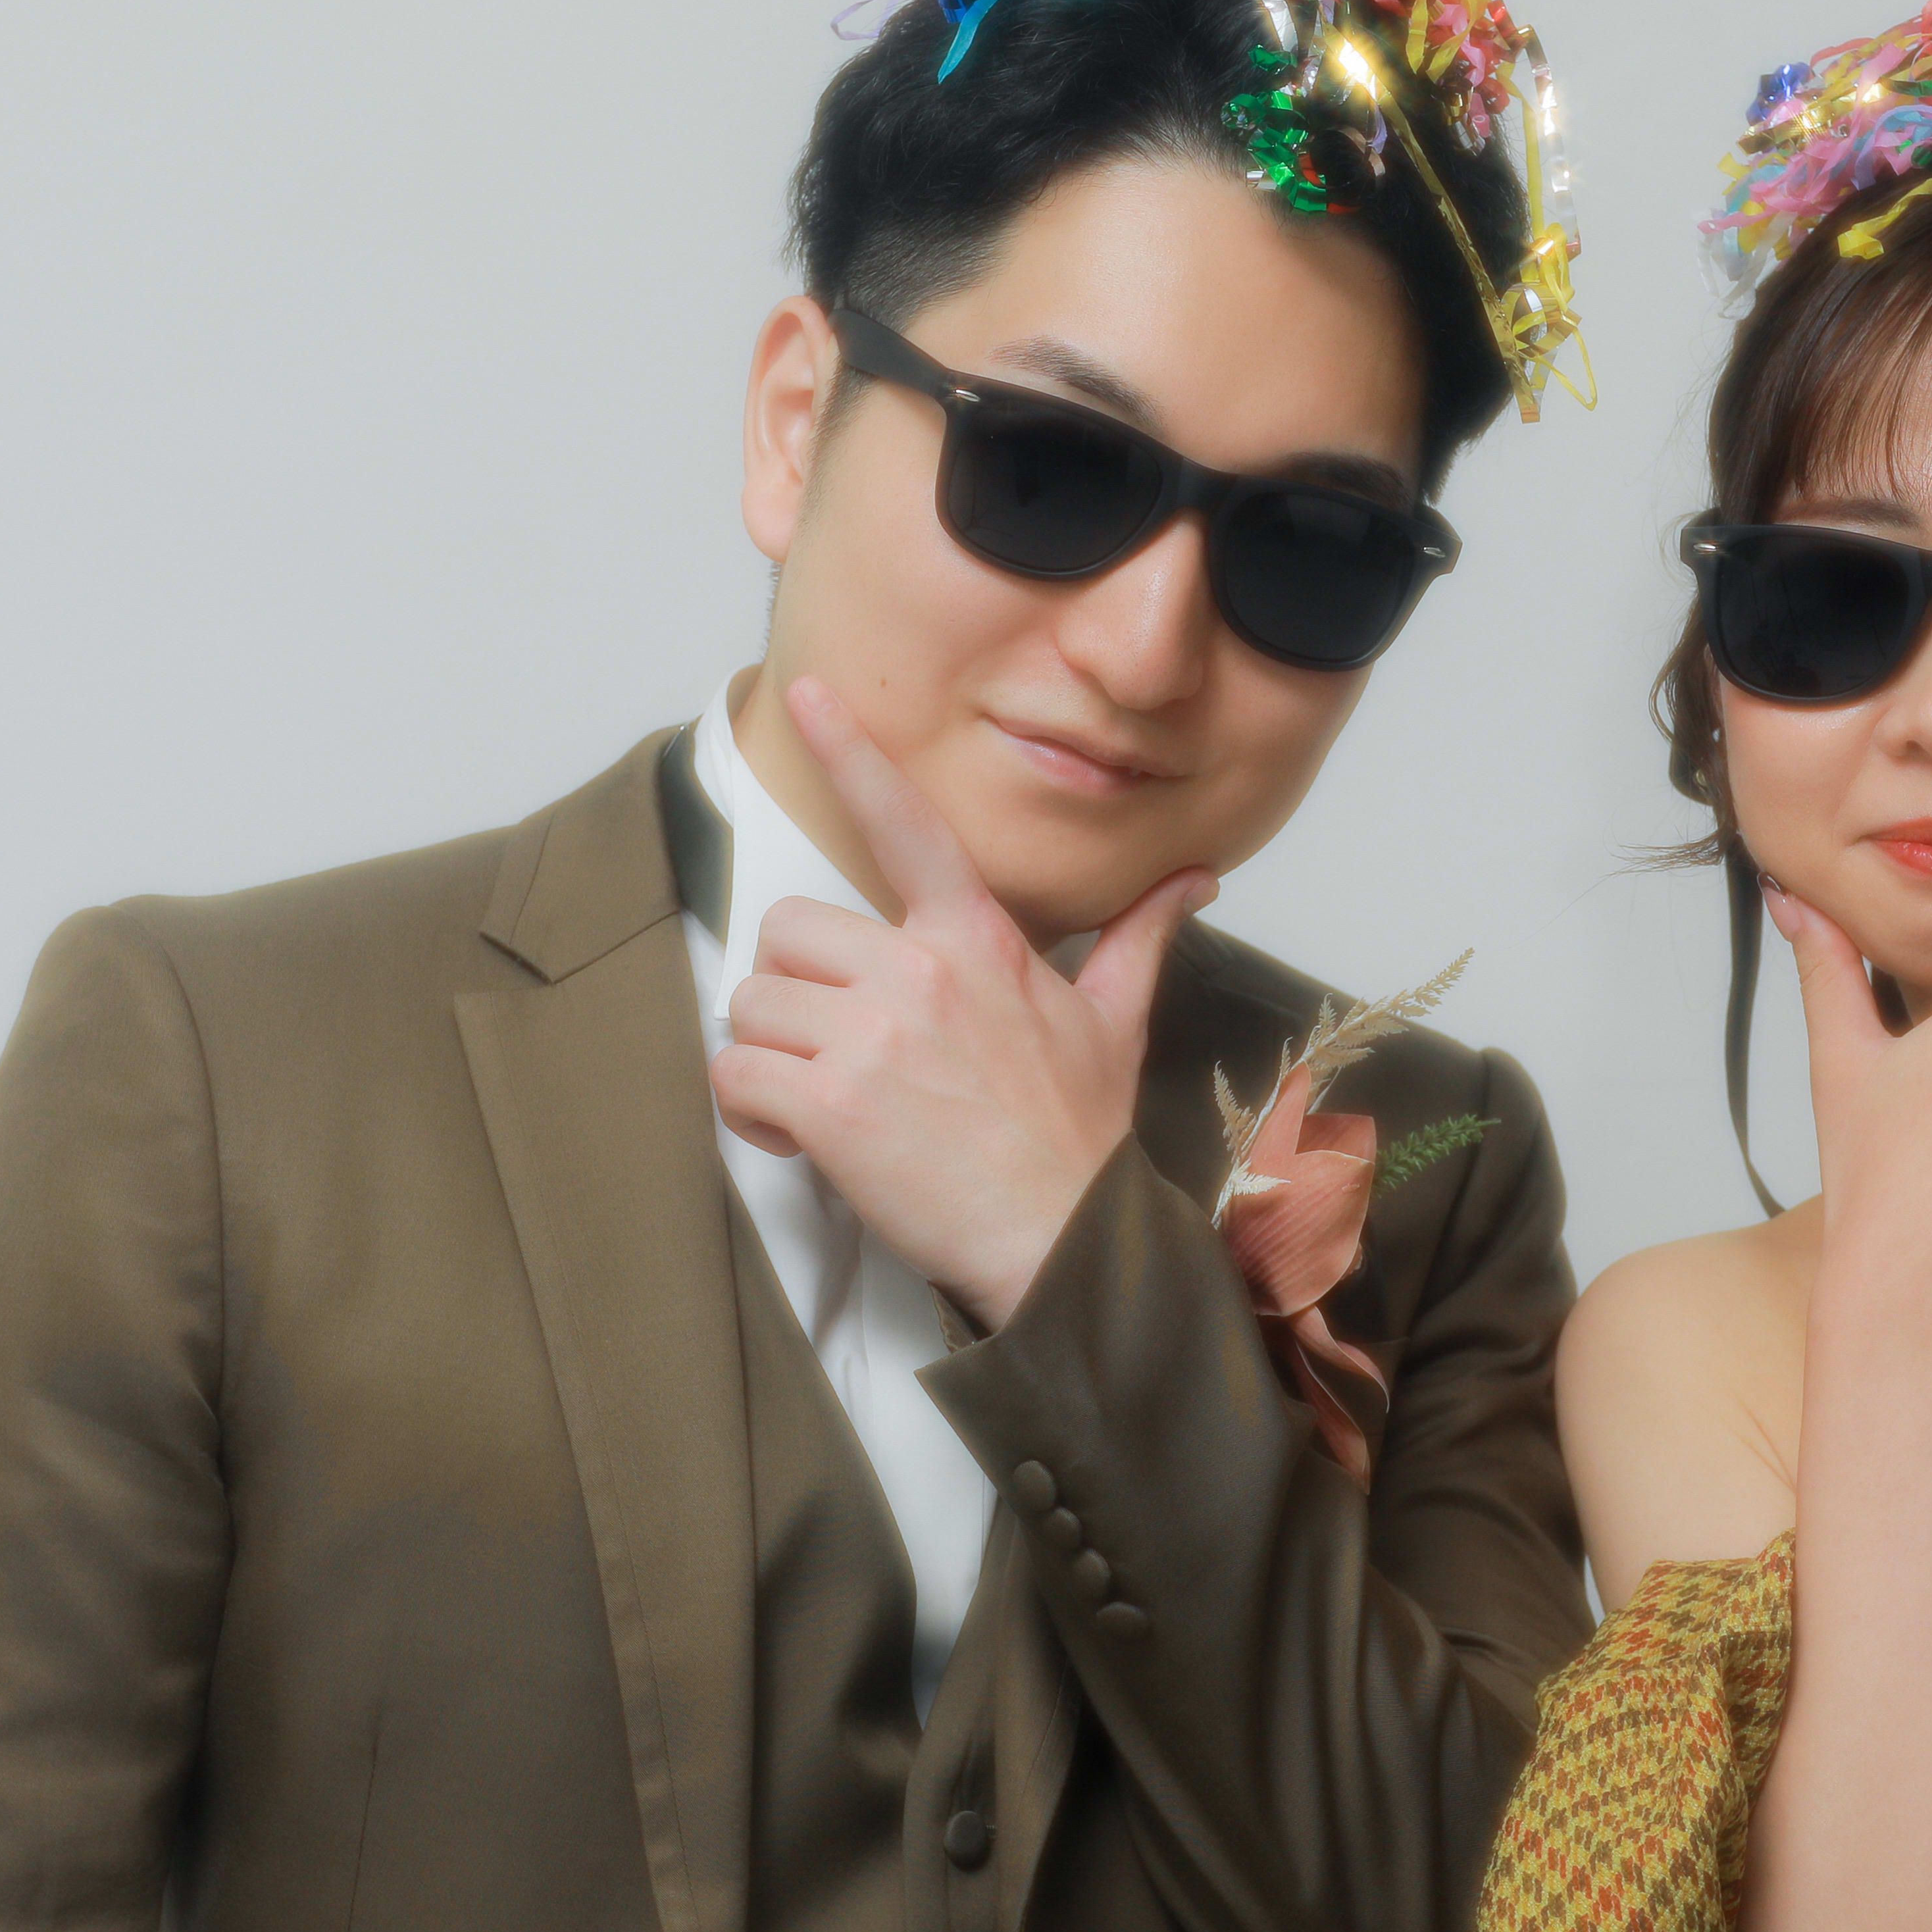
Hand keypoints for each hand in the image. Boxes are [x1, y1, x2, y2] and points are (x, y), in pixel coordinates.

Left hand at [708, 677, 1214, 1328]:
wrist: (1063, 1238)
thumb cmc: (1079, 1135)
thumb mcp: (1115, 1021)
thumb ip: (1141, 936)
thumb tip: (1196, 878)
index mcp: (977, 940)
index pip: (907, 824)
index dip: (853, 753)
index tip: (806, 693)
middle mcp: (917, 972)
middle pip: (788, 930)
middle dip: (798, 992)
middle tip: (841, 1049)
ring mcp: (869, 1036)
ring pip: (751, 1004)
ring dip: (772, 1057)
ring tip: (829, 1104)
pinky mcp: (828, 1103)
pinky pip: (735, 1075)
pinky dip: (751, 1113)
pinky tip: (803, 1140)